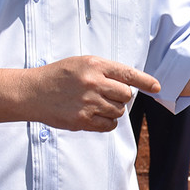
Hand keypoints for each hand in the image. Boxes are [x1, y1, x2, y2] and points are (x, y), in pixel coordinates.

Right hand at [23, 56, 160, 131]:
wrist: (32, 92)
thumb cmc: (58, 76)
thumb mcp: (81, 63)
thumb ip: (104, 71)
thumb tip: (129, 84)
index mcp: (95, 65)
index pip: (128, 73)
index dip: (146, 81)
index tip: (157, 87)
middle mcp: (94, 83)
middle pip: (126, 95)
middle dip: (121, 97)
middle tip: (106, 95)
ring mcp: (88, 102)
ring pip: (119, 111)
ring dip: (113, 110)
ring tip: (95, 104)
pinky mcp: (82, 120)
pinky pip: (109, 126)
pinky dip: (108, 123)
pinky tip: (96, 116)